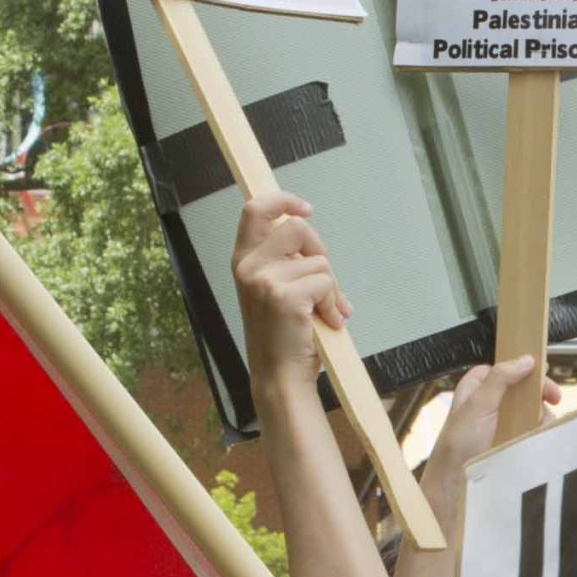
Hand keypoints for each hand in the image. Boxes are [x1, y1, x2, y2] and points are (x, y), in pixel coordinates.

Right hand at [232, 192, 346, 389]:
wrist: (280, 376)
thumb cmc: (284, 335)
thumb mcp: (277, 292)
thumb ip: (289, 265)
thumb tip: (316, 249)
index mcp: (243, 261)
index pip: (254, 209)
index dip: (282, 200)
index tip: (305, 209)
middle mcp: (248, 266)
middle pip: (297, 227)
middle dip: (321, 252)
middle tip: (327, 283)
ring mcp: (264, 280)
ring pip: (318, 260)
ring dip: (331, 287)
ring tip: (326, 312)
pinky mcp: (284, 295)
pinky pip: (326, 282)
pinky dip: (334, 303)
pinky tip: (328, 321)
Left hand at [426, 355, 559, 484]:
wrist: (457, 481)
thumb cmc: (458, 443)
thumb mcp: (478, 404)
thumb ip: (501, 378)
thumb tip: (525, 360)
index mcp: (477, 387)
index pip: (506, 368)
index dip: (525, 369)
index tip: (541, 373)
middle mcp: (491, 402)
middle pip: (524, 388)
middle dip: (538, 394)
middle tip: (554, 399)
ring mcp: (503, 422)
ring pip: (532, 409)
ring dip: (541, 415)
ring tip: (540, 425)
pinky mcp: (512, 440)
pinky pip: (532, 430)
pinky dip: (540, 431)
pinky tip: (539, 437)